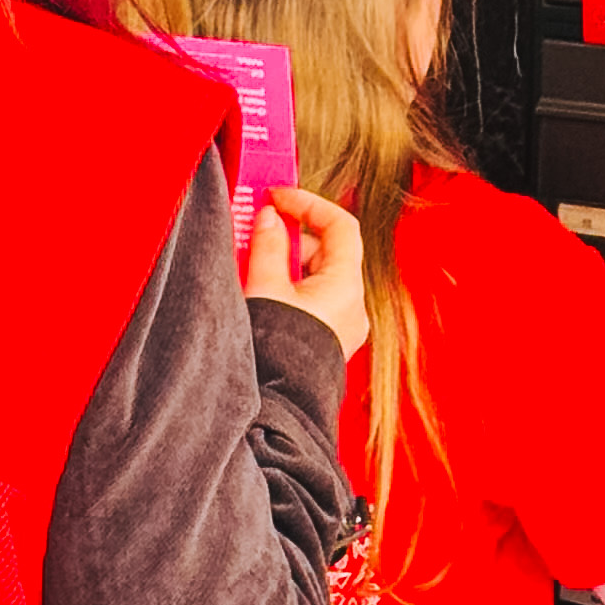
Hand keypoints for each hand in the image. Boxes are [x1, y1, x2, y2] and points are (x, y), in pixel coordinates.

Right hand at [246, 186, 367, 358]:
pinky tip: (262, 294)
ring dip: (285, 265)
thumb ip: (266, 246)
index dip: (309, 204)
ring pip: (317, 277)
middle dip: (290, 238)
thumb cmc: (276, 354)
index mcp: (345, 287)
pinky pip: (313, 301)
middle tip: (256, 231)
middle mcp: (353, 306)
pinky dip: (290, 288)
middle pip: (326, 252)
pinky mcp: (329, 342)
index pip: (340, 225)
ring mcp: (343, 326)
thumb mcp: (263, 289)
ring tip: (250, 267)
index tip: (278, 197)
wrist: (280, 407)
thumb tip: (269, 218)